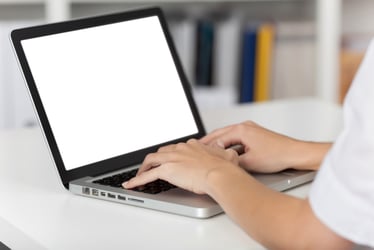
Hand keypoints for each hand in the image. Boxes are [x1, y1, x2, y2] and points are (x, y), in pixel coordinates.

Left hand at [123, 139, 240, 193]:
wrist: (219, 174)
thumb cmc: (224, 168)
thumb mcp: (227, 155)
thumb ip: (224, 153)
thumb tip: (229, 152)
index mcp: (192, 145)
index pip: (176, 148)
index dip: (171, 155)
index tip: (169, 160)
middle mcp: (180, 149)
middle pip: (161, 152)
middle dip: (155, 159)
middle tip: (151, 167)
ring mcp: (172, 158)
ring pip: (151, 160)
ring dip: (143, 168)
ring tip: (139, 176)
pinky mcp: (167, 170)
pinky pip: (147, 175)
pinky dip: (137, 180)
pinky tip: (131, 185)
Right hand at [200, 121, 307, 172]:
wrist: (295, 154)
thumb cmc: (278, 155)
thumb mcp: (250, 162)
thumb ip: (232, 161)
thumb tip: (222, 164)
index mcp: (242, 130)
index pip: (218, 137)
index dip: (207, 146)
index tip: (198, 151)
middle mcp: (245, 126)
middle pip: (221, 133)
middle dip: (209, 142)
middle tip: (197, 148)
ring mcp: (251, 130)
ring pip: (229, 136)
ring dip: (219, 143)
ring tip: (209, 151)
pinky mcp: (256, 135)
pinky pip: (237, 139)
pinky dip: (229, 144)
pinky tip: (226, 152)